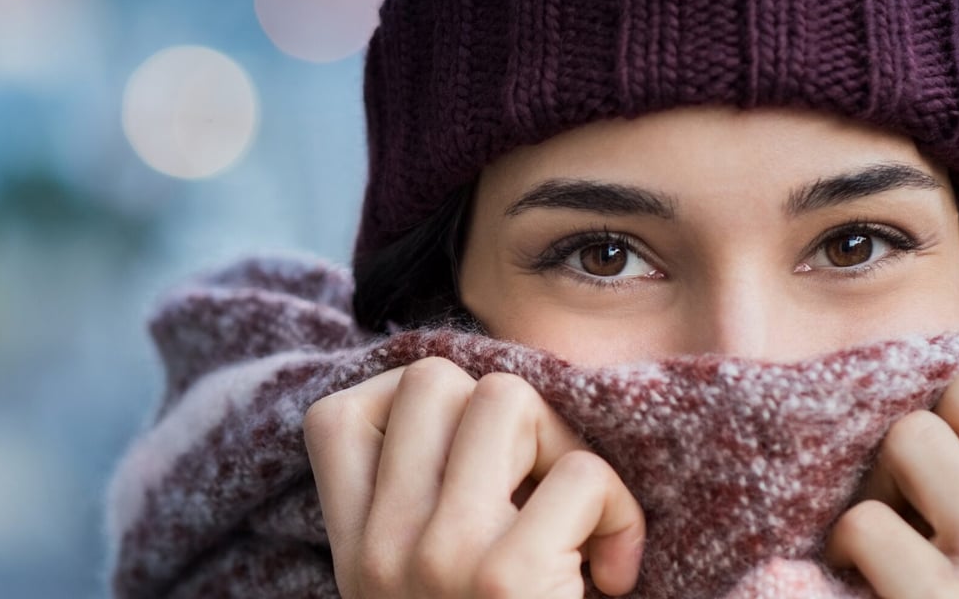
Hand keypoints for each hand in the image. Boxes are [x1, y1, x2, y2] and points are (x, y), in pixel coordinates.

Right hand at [303, 356, 645, 597]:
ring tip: (576, 519)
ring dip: (564, 448)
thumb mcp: (417, 592)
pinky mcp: (505, 579)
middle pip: (435, 380)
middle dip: (510, 416)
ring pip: (507, 398)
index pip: (339, 415)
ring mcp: (437, 559)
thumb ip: (420, 513)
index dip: (415, 409)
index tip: (472, 461)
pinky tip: (612, 579)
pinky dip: (619, 516)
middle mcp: (379, 551)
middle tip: (540, 487)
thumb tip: (490, 404)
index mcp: (353, 554)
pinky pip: (581, 476)